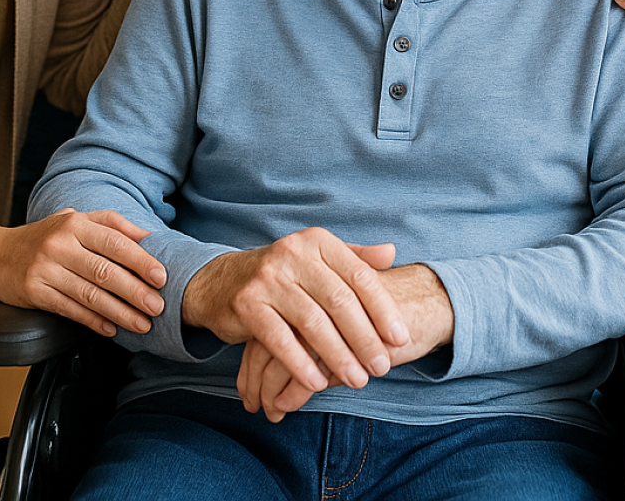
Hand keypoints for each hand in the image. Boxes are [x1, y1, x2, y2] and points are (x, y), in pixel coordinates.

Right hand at [0, 209, 166, 336]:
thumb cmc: (42, 237)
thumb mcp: (73, 219)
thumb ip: (110, 223)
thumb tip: (146, 235)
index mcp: (74, 223)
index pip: (114, 242)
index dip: (140, 260)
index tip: (161, 276)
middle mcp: (60, 245)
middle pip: (105, 270)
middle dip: (135, 291)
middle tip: (157, 306)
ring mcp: (45, 270)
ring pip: (89, 294)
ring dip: (120, 312)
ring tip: (141, 323)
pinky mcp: (34, 293)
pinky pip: (70, 309)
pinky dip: (93, 321)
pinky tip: (111, 329)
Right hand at [183, 230, 405, 401]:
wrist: (224, 281)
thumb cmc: (284, 275)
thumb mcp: (318, 259)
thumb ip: (354, 257)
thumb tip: (391, 252)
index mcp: (316, 241)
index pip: (358, 275)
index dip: (382, 308)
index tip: (399, 337)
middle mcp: (292, 252)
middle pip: (339, 300)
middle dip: (364, 338)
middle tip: (382, 367)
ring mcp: (268, 277)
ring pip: (312, 322)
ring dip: (338, 356)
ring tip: (358, 380)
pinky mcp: (247, 303)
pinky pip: (280, 339)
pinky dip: (300, 363)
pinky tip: (317, 383)